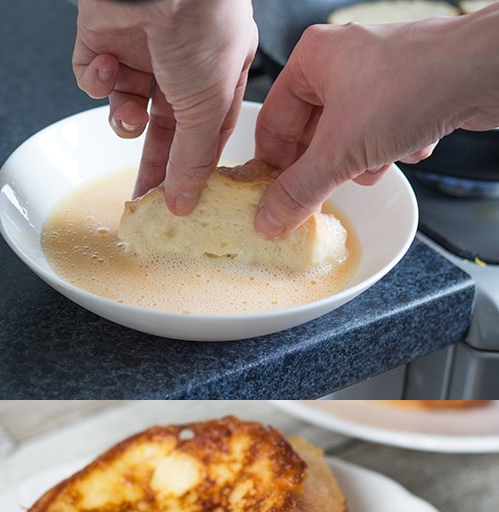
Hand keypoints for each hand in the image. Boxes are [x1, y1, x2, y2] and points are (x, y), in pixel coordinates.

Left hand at [73, 0, 256, 213]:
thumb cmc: (201, 24)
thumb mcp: (208, 105)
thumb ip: (193, 158)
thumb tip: (187, 202)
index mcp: (220, 70)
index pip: (207, 131)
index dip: (192, 165)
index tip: (181, 200)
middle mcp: (183, 61)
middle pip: (164, 127)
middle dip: (152, 161)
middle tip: (143, 196)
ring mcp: (142, 50)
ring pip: (125, 107)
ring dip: (123, 119)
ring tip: (129, 112)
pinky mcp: (103, 42)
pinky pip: (94, 79)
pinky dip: (97, 81)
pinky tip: (109, 66)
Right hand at [254, 8, 498, 237]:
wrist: (486, 72)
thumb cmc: (415, 85)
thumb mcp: (340, 152)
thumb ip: (298, 191)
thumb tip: (269, 218)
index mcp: (312, 58)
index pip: (272, 122)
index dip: (271, 166)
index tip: (272, 198)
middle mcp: (343, 62)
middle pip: (311, 134)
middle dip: (325, 165)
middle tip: (324, 190)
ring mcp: (378, 75)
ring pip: (349, 137)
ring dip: (363, 160)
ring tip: (378, 161)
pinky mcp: (409, 90)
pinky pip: (383, 132)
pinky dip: (393, 147)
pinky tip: (410, 145)